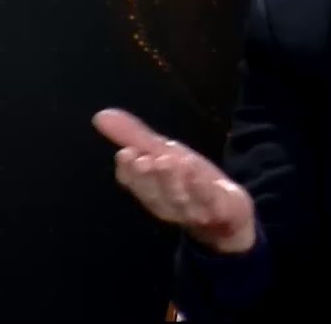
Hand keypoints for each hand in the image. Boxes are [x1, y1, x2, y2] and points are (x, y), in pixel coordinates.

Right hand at [91, 108, 256, 252]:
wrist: (230, 214)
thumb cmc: (190, 182)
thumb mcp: (164, 153)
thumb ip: (135, 137)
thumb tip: (99, 115)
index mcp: (151, 191)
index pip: (133, 184)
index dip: (128, 171)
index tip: (125, 152)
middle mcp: (168, 205)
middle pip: (154, 194)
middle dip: (147, 177)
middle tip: (143, 158)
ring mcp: (195, 211)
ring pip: (180, 200)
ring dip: (172, 181)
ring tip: (167, 159)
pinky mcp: (221, 211)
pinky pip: (209, 201)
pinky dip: (200, 187)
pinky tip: (195, 169)